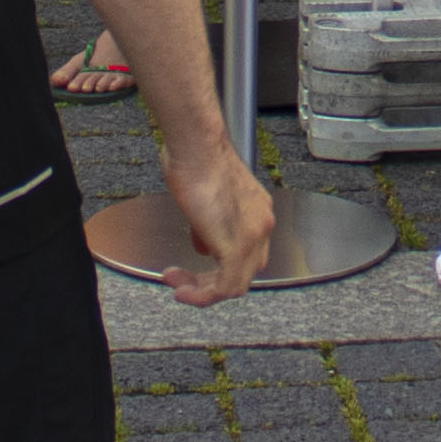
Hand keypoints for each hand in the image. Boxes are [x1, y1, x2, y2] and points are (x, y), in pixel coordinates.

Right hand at [153, 135, 273, 305]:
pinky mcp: (236, 246)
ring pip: (235, 285)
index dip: (219, 266)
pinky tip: (181, 290)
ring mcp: (253, 236)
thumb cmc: (197, 158)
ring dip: (202, 291)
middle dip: (208, 283)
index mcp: (258, 212)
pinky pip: (224, 287)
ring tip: (178, 286)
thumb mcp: (205, 199)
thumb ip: (208, 227)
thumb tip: (202, 248)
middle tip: (182, 281)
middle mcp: (262, 225)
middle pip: (243, 273)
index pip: (247, 254)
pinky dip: (201, 295)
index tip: (193, 268)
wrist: (197, 146)